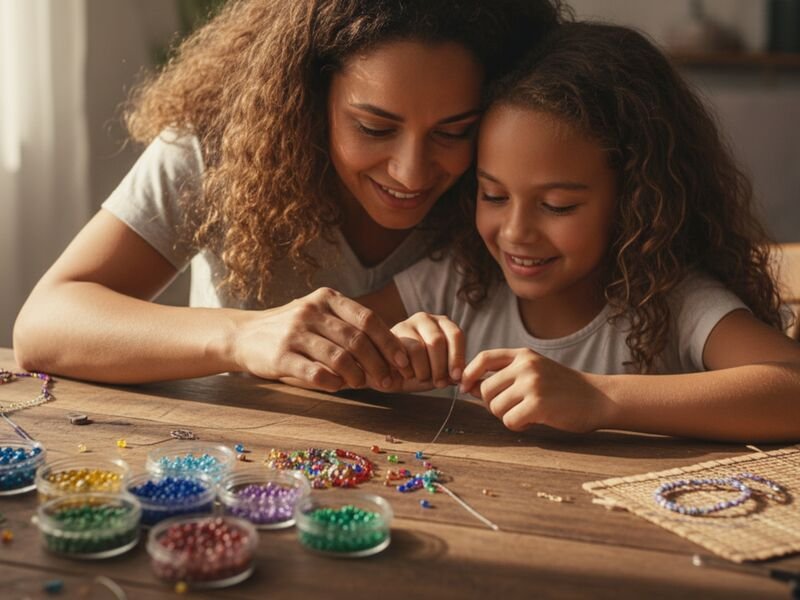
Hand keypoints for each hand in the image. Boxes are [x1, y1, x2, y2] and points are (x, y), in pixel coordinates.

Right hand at [233, 287, 411, 391]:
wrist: (244, 335)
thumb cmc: (294, 330)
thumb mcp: (321, 316)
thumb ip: (350, 328)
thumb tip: (392, 357)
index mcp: (327, 299)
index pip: (368, 319)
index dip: (390, 343)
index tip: (404, 363)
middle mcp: (312, 311)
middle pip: (357, 340)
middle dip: (379, 364)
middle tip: (390, 382)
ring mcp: (294, 332)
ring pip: (339, 357)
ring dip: (358, 376)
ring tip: (364, 385)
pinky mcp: (280, 355)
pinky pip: (316, 373)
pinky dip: (333, 383)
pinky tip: (339, 387)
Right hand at [390, 312, 464, 388]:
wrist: (388, 374)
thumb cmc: (418, 373)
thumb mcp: (437, 376)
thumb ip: (448, 375)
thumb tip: (458, 378)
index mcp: (444, 325)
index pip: (455, 335)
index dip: (457, 357)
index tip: (456, 377)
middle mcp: (427, 319)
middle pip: (436, 341)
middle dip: (439, 367)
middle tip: (438, 383)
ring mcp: (407, 324)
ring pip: (418, 348)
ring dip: (422, 370)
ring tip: (420, 378)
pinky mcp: (390, 334)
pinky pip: (399, 353)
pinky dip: (406, 370)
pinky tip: (407, 374)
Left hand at [460, 348, 613, 432]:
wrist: (598, 398)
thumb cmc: (563, 388)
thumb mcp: (534, 371)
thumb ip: (505, 376)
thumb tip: (468, 386)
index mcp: (523, 354)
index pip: (484, 357)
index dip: (469, 373)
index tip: (464, 387)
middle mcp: (526, 365)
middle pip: (485, 389)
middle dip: (493, 404)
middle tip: (513, 408)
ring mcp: (532, 384)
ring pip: (495, 407)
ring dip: (506, 416)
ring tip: (527, 413)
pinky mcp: (538, 405)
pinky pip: (509, 421)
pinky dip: (517, 426)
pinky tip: (533, 421)